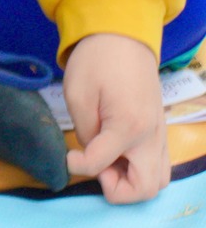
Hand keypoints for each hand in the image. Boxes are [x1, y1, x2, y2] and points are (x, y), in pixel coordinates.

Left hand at [62, 32, 169, 202]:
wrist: (123, 38)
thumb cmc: (96, 61)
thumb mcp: (77, 94)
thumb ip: (85, 131)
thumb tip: (91, 155)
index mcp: (128, 126)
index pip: (101, 165)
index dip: (77, 165)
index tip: (67, 154)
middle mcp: (151, 136)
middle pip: (144, 188)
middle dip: (116, 188)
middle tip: (95, 164)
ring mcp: (160, 136)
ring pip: (158, 181)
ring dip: (131, 182)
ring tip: (107, 162)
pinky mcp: (160, 132)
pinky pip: (159, 166)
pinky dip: (141, 171)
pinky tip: (118, 155)